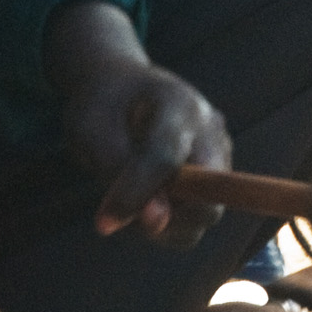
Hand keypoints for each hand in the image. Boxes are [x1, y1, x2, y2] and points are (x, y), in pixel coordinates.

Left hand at [44, 0, 231, 246]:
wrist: (123, 88)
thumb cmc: (104, 107)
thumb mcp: (91, 132)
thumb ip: (117, 171)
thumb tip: (156, 221)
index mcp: (178, 104)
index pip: (165, 159)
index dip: (136, 195)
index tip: (104, 223)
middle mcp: (211, 129)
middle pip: (207, 201)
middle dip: (165, 219)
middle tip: (120, 213)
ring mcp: (220, 151)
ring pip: (202, 216)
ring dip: (163, 223)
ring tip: (127, 200)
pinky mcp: (218, 172)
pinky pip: (196, 216)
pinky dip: (167, 219)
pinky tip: (142, 197)